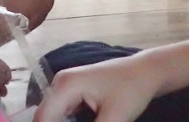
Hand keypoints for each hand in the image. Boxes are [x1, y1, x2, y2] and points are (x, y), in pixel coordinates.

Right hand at [33, 54, 160, 121]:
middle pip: (46, 117)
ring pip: (54, 116)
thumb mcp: (115, 117)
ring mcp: (66, 86)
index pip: (43, 117)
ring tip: (94, 120)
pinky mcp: (73, 92)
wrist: (146, 71)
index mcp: (65, 86)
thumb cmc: (131, 90)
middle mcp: (60, 84)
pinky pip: (63, 113)